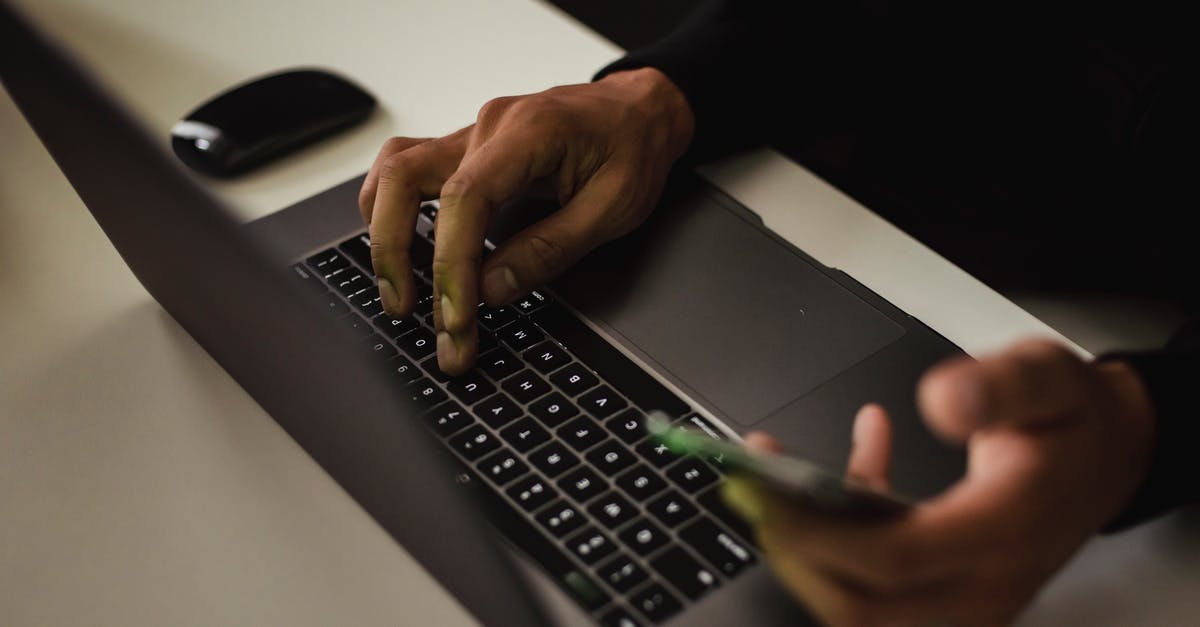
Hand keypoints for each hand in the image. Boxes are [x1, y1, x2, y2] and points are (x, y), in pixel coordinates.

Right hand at [358, 68, 693, 373]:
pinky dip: (392, 212)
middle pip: (405, 178)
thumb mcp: (613, 208)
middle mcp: (488, 127)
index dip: (452, 265)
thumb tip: (490, 289)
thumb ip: (549, 250)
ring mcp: (470, 134)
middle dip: (395, 252)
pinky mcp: (465, 149)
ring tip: (399, 292)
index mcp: (531, 132)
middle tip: (408, 312)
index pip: (465, 199)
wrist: (639, 111)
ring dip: (384, 233)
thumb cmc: (634, 149)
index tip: (455, 318)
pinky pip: (406, 171)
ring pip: (394, 171)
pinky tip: (403, 251)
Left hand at [722, 339, 1155, 625]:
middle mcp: (985, 582)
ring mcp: (966, 599)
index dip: (818, 532)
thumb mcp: (1046, 379)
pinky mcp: (948, 595)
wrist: (1107, 456)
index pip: (894, 560)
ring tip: (777, 476)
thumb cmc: (1071, 421)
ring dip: (807, 549)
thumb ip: (997, 387)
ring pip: (861, 607)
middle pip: (863, 603)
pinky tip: (844, 471)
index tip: (764, 489)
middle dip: (793, 550)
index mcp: (1005, 530)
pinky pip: (875, 589)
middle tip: (752, 489)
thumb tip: (939, 401)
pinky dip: (841, 540)